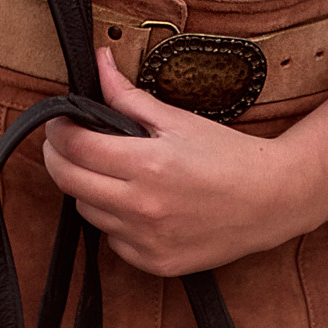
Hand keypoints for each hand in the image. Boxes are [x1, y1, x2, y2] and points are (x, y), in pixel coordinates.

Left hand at [41, 49, 327, 276]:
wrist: (270, 201)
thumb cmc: (227, 154)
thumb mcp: (177, 119)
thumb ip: (129, 97)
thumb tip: (99, 63)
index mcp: (146, 164)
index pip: (74, 147)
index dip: (57, 129)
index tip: (60, 119)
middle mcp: (141, 208)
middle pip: (69, 182)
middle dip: (59, 156)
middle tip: (67, 139)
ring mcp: (146, 241)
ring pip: (87, 212)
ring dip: (87, 188)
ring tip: (109, 169)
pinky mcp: (154, 264)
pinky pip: (112, 240)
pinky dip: (113, 219)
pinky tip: (134, 202)